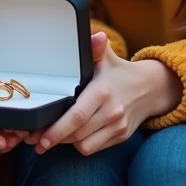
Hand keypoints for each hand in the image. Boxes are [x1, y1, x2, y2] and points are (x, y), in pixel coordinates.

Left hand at [27, 32, 183, 156]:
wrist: (151, 88)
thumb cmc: (119, 72)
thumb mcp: (107, 58)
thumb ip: (96, 48)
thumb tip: (97, 36)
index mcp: (102, 91)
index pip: (77, 115)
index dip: (56, 129)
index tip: (39, 135)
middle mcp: (111, 112)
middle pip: (76, 133)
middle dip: (53, 138)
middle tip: (35, 139)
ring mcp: (118, 126)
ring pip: (84, 145)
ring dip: (66, 143)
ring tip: (51, 137)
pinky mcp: (121, 137)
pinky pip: (94, 148)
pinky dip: (81, 144)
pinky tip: (72, 137)